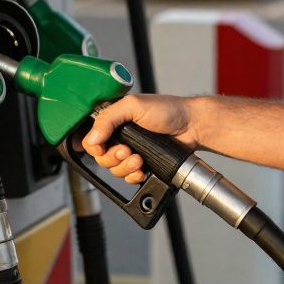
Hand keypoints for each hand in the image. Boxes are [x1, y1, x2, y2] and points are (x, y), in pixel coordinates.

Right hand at [82, 94, 198, 183]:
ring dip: (125, 168)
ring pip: (115, 170)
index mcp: (114, 120)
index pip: (92, 139)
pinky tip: (142, 170)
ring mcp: (131, 151)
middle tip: (127, 151)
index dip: (95, 148)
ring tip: (139, 159)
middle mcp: (120, 136)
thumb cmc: (168, 110)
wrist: (192, 126)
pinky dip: (133, 176)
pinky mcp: (142, 164)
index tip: (103, 148)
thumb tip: (93, 138)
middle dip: (114, 158)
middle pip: (101, 158)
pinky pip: (128, 177)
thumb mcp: (134, 106)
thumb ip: (109, 118)